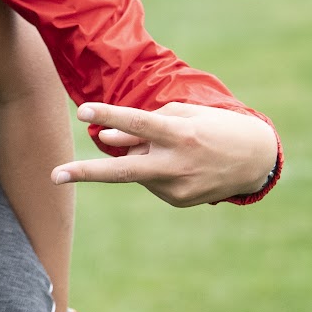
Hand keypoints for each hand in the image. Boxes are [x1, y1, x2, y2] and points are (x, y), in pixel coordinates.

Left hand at [52, 101, 279, 206]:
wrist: (257, 161)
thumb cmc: (216, 127)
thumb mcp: (186, 116)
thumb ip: (145, 126)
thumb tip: (108, 138)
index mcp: (181, 135)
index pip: (138, 124)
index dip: (109, 115)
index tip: (83, 112)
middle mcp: (177, 164)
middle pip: (122, 170)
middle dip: (85, 172)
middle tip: (54, 175)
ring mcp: (177, 187)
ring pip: (137, 170)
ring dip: (139, 157)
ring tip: (174, 148)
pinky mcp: (179, 200)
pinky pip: (151, 181)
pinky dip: (155, 169)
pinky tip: (182, 164)